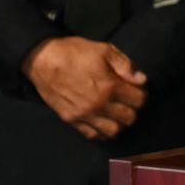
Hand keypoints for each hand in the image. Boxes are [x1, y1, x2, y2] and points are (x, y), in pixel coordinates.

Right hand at [21, 36, 147, 140]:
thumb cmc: (74, 52)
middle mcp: (99, 104)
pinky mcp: (71, 119)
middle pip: (129, 118)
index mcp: (110, 86)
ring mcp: (84, 114)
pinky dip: (102, 132)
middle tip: (127, 102)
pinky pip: (92, 134)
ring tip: (117, 114)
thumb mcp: (104, 50)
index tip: (136, 90)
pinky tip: (104, 123)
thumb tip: (142, 80)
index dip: (141, 94)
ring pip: (113, 131)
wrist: (42, 59)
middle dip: (133, 109)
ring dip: (119, 123)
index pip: (139, 100)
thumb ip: (126, 65)